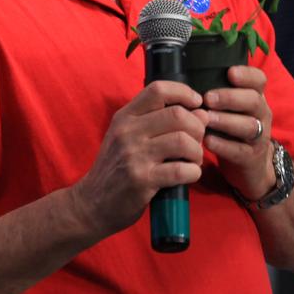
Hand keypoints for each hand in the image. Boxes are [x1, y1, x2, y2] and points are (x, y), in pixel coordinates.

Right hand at [69, 80, 207, 237]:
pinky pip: (180, 170)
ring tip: (193, 160)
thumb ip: (161, 121)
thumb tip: (202, 112)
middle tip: (197, 141)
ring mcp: (134, 156)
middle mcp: (128, 132)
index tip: (197, 103)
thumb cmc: (117, 168)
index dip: (184, 92)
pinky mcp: (141, 180)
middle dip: (197, 127)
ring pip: (182, 141)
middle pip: (177, 115)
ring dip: (197, 152)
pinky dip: (193, 172)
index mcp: (125, 117)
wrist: (91, 204)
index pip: (158, 89)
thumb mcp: (129, 137)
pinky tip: (190, 174)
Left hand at [203, 65, 275, 202]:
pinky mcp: (251, 157)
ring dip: (226, 121)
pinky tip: (208, 141)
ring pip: (249, 125)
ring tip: (206, 119)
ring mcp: (259, 136)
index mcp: (256, 98)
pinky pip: (239, 150)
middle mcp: (261, 114)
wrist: (252, 165)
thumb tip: (191, 77)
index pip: (259, 80)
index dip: (247, 75)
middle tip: (208, 98)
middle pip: (254, 101)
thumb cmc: (234, 130)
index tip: (230, 73)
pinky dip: (223, 145)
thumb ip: (220, 94)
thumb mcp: (233, 109)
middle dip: (230, 97)